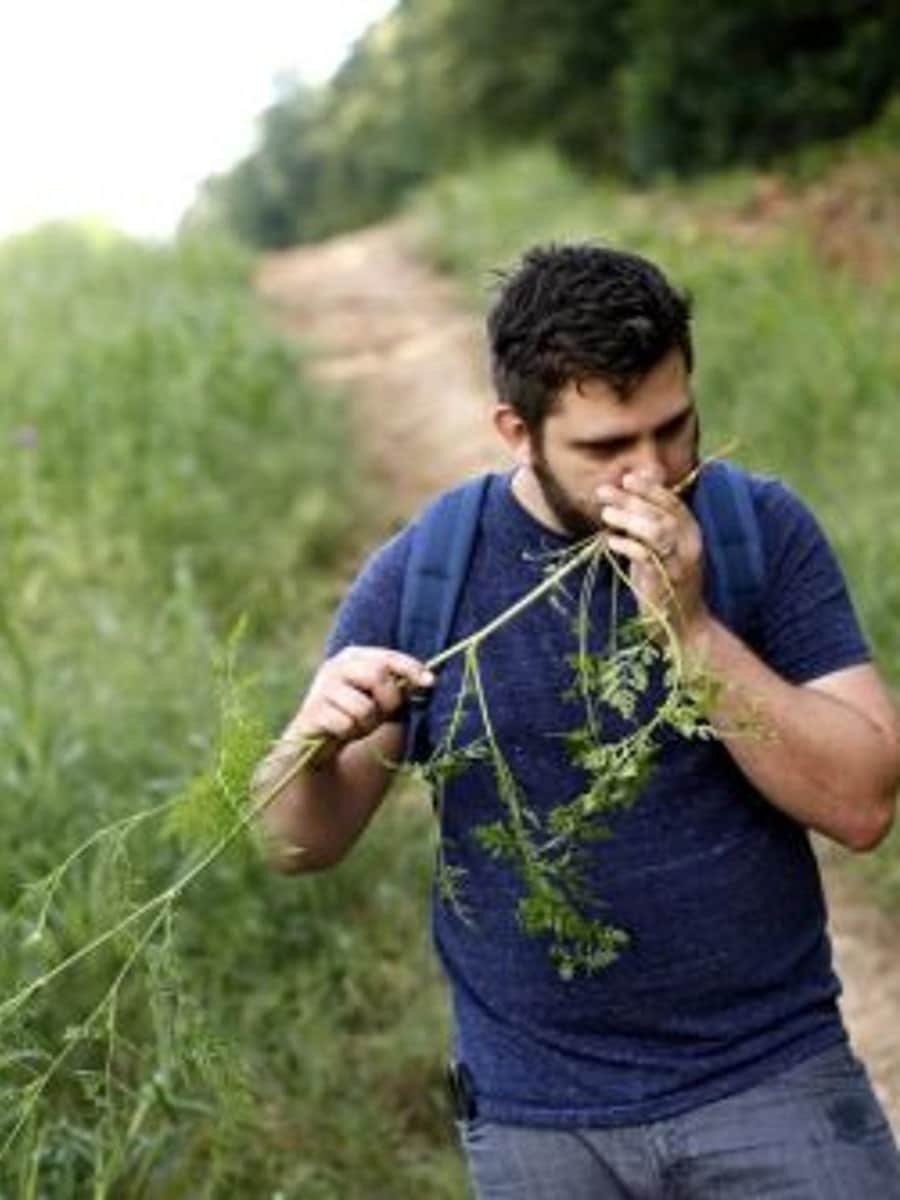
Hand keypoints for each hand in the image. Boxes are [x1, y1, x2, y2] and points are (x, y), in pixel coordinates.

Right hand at [291, 646, 434, 747]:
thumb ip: (400, 688)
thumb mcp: (380, 700)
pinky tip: (340, 733)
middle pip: (377, 675)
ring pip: (363, 707)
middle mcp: (336, 666)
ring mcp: (322, 688)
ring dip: (368, 724)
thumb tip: (428, 682)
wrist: (316, 742)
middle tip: (384, 714)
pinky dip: (350, 733)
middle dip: (389, 700)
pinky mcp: (312, 712)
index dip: (411, 668)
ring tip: (358, 726)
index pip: (388, 657)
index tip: (431, 682)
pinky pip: (346, 724)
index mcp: (354, 656)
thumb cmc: (356, 716)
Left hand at [595, 469, 707, 638]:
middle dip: (631, 499)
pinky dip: (628, 546)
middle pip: (661, 513)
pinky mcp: (666, 581)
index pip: (672, 503)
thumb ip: (649, 525)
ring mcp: (680, 563)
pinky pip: (647, 556)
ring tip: (606, 514)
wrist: (683, 625)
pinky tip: (612, 542)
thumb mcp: (660, 550)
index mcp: (690, 533)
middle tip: (603, 492)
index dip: (650, 489)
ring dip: (629, 519)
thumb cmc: (666, 584)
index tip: (627, 478)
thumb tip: (628, 497)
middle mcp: (689, 545)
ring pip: (657, 530)